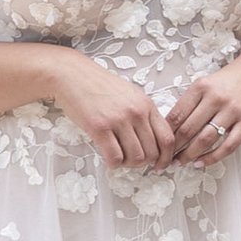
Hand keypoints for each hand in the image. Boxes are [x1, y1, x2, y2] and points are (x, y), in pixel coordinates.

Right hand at [38, 47, 172, 171]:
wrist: (73, 76)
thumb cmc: (100, 86)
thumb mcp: (131, 95)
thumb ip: (144, 114)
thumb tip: (154, 142)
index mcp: (147, 104)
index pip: (167, 138)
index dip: (165, 157)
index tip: (159, 164)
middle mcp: (136, 112)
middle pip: (152, 152)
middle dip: (144, 163)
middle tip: (133, 161)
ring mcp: (118, 120)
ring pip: (135, 158)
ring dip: (128, 164)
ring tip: (120, 157)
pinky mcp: (99, 128)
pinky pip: (115, 157)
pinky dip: (114, 163)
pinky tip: (108, 156)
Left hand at [166, 52, 240, 169]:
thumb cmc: (228, 81)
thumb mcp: (205, 83)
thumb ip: (189, 102)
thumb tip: (169, 128)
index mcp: (201, 87)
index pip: (177, 115)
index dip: (166, 133)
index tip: (160, 144)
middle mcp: (216, 98)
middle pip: (189, 129)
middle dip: (175, 148)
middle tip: (166, 158)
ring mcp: (233, 110)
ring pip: (206, 139)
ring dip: (190, 155)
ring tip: (181, 163)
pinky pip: (228, 146)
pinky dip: (212, 158)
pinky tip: (201, 163)